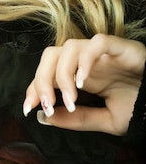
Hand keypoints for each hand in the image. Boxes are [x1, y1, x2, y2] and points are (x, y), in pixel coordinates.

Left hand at [23, 34, 145, 134]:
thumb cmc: (140, 109)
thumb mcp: (105, 121)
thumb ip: (76, 120)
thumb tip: (42, 117)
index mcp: (80, 76)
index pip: (46, 73)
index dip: (33, 88)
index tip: (28, 108)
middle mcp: (87, 61)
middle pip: (51, 55)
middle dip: (41, 80)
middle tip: (46, 104)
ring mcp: (102, 52)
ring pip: (69, 47)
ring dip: (62, 74)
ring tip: (70, 99)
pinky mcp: (121, 46)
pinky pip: (97, 43)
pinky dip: (85, 60)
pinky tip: (83, 82)